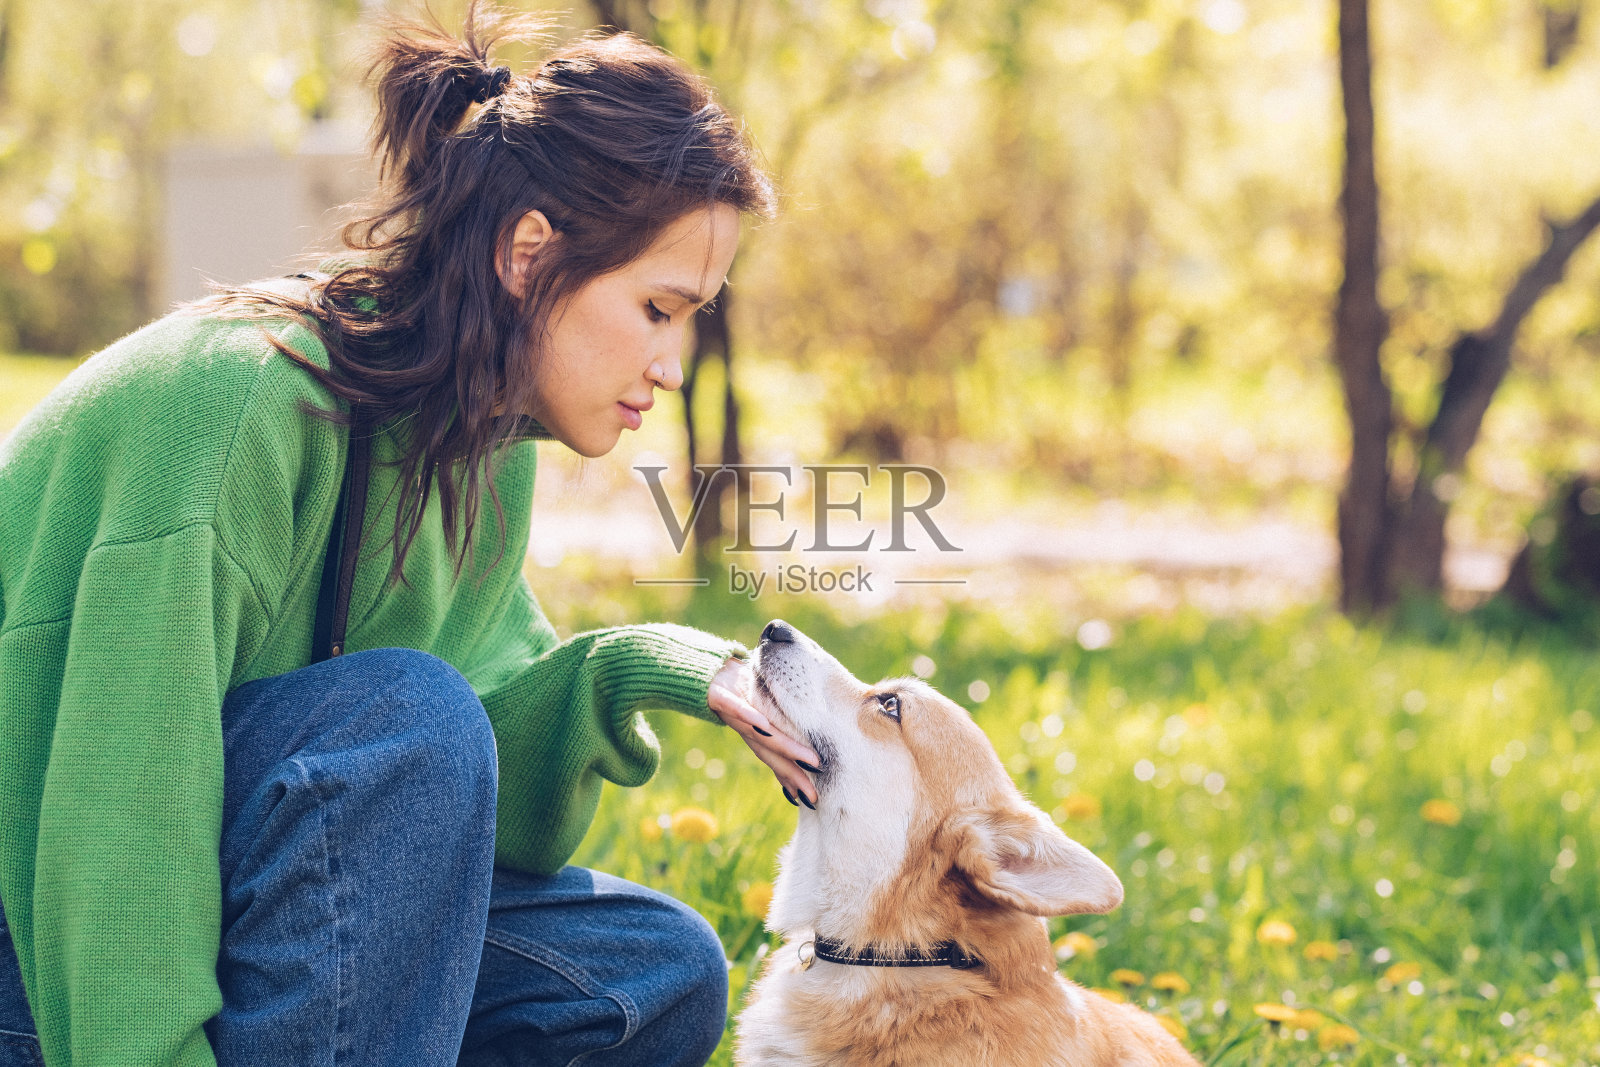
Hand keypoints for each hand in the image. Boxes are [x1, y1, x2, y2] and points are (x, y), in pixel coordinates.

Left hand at [706, 656, 820, 805]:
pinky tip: (764, 724)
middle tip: (813, 792)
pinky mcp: (719, 696)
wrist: (701, 671)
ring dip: (783, 747)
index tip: (812, 797)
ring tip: (807, 758)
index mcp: (754, 732)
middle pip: (771, 753)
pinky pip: (734, 706)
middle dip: (793, 773)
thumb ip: (777, 723)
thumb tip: (800, 742)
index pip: (775, 758)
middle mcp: (744, 728)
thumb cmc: (736, 688)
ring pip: (759, 734)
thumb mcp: (758, 704)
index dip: (792, 777)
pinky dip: (748, 716)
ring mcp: (732, 713)